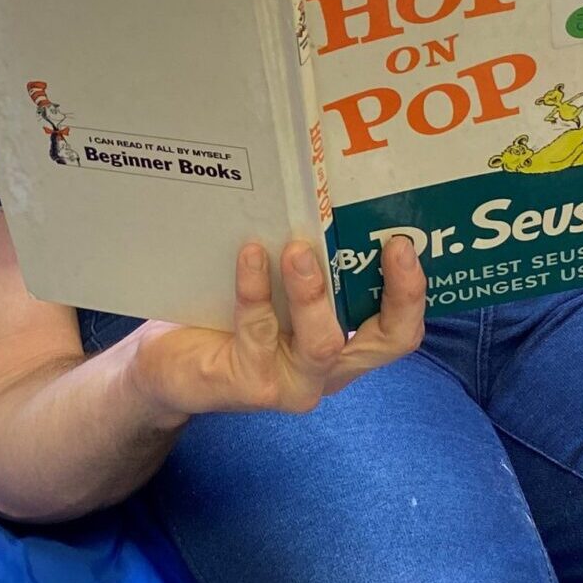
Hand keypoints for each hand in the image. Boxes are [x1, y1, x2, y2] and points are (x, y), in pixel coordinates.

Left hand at [128, 235, 424, 419]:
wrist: (170, 368)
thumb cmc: (227, 320)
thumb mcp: (275, 294)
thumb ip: (303, 265)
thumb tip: (317, 197)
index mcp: (344, 347)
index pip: (398, 331)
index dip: (412, 292)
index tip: (405, 243)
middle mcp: (328, 370)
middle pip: (384, 342)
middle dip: (397, 293)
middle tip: (392, 244)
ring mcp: (293, 383)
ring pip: (321, 342)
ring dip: (313, 291)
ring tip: (298, 249)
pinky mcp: (253, 384)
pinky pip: (260, 332)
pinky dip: (256, 290)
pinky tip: (250, 255)